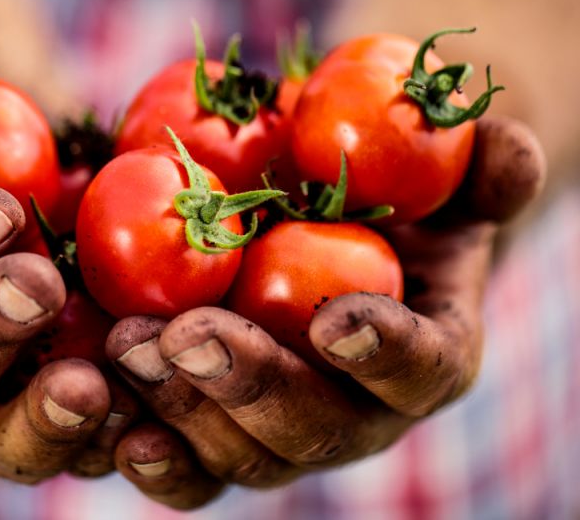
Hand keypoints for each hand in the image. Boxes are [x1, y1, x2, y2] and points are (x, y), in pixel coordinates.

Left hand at [105, 116, 545, 505]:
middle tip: (189, 337)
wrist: (330, 238)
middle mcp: (357, 415)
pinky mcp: (221, 435)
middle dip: (251, 386)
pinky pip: (189, 465)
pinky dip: (152, 451)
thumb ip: (486, 168)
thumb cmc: (392, 206)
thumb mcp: (445, 177)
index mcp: (424, 357)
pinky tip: (110, 421)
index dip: (383, 350)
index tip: (334, 318)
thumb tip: (505, 150)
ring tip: (125, 346)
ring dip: (182, 408)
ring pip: (240, 455)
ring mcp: (284, 433)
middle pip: (313, 429)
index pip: (419, 370)